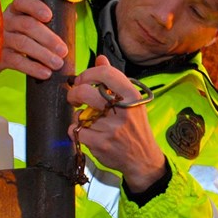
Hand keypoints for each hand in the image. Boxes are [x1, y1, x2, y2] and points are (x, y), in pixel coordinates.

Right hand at [0, 0, 67, 78]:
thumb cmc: (22, 37)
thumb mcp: (32, 27)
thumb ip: (50, 22)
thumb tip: (72, 18)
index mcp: (16, 10)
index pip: (23, 1)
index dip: (36, 7)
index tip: (49, 16)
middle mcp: (6, 21)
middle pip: (27, 25)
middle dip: (48, 38)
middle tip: (63, 51)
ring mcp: (1, 38)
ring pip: (22, 43)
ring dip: (43, 54)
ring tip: (58, 64)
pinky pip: (16, 61)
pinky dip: (32, 67)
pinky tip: (45, 73)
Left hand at [67, 56, 165, 191]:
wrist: (143, 159)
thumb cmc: (135, 127)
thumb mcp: (130, 101)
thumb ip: (113, 79)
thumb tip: (100, 58)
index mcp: (131, 95)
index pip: (105, 73)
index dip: (87, 74)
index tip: (82, 81)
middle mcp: (123, 110)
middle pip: (85, 92)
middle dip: (74, 94)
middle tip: (74, 99)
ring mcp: (111, 128)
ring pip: (78, 114)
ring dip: (79, 118)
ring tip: (89, 122)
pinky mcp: (101, 143)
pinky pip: (76, 131)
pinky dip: (77, 132)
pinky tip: (87, 134)